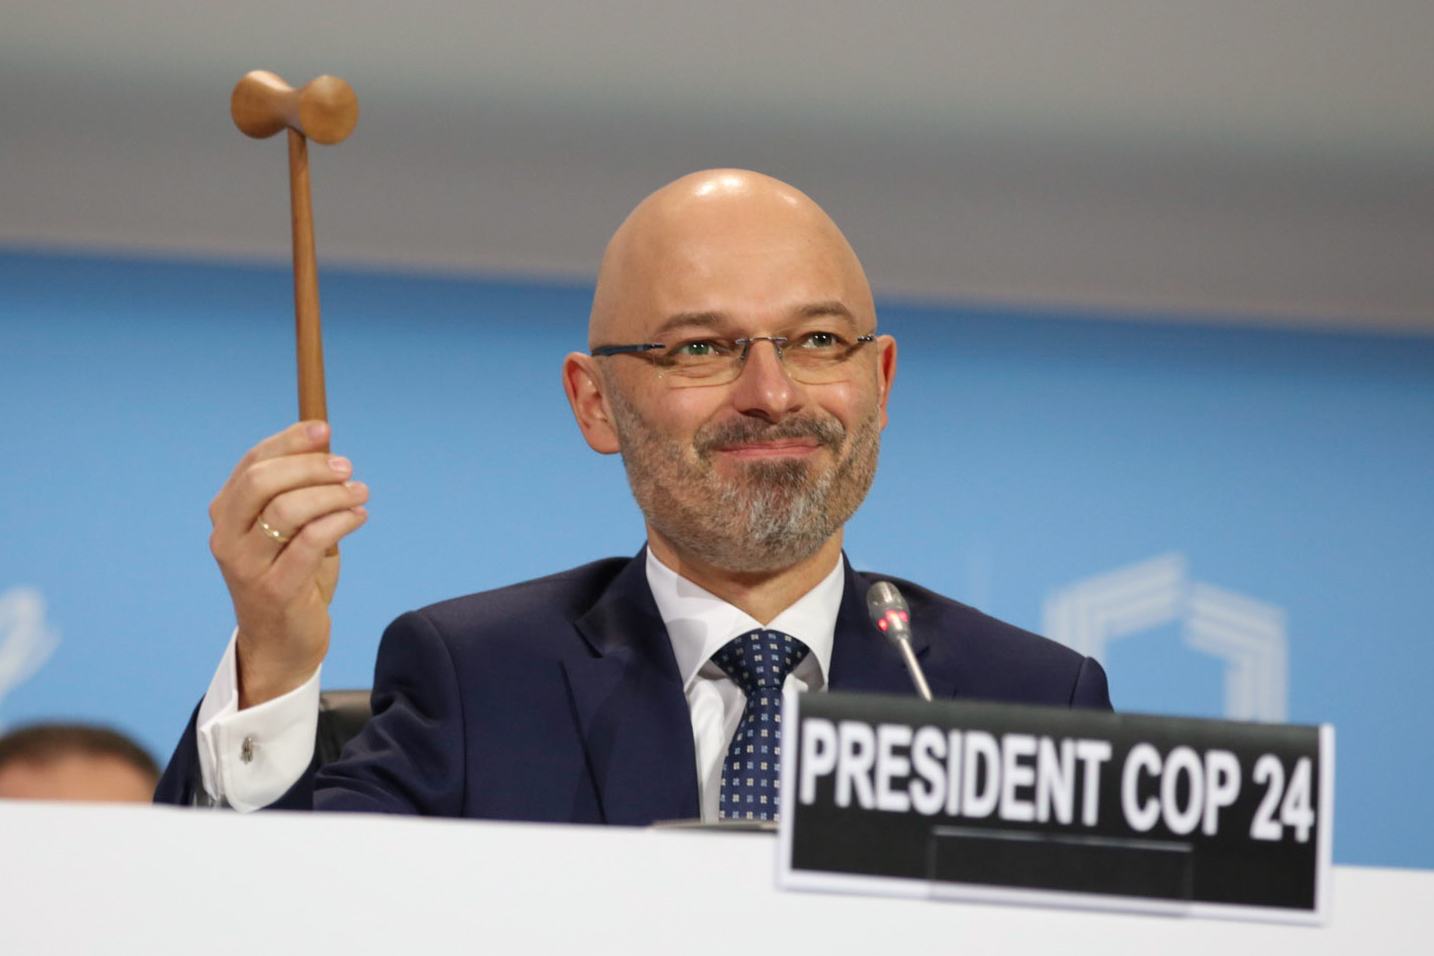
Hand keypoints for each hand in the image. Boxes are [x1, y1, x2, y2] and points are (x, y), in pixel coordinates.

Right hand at [208, 421, 368, 707]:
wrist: (282, 642)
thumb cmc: (291, 577)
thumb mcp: (290, 530)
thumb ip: (299, 493)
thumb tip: (327, 449)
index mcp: (226, 515)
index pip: (252, 464)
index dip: (289, 441)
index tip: (323, 430)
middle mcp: (227, 538)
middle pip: (262, 481)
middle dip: (309, 466)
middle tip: (346, 467)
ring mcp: (246, 565)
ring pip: (287, 509)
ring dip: (332, 494)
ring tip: (359, 493)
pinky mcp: (275, 589)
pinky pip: (311, 541)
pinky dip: (341, 521)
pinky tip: (358, 516)